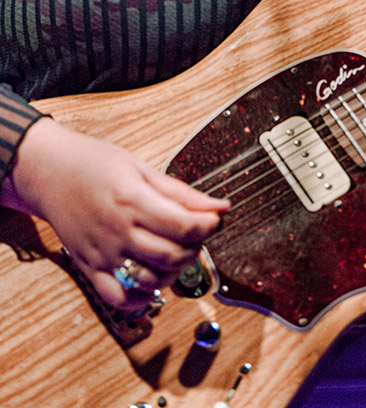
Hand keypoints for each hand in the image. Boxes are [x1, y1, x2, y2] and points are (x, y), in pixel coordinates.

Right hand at [0, 119, 228, 308]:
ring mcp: (102, 254)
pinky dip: (142, 297)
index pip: (185, 226)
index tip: (215, 218)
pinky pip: (119, 299)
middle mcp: (117, 231)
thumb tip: (219, 206)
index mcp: (132, 201)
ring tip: (176, 251)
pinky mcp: (89, 268)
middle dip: (195, 247)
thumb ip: (180, 192)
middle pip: (173, 255)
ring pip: (151, 279)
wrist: (49, 172)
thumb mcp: (141, 168)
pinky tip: (152, 279)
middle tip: (197, 233)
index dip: (209, 225)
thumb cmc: (94, 164)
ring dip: (174, 271)